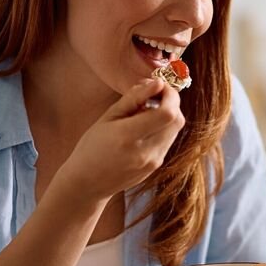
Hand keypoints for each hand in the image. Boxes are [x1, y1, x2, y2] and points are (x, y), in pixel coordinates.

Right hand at [53, 78, 182, 201]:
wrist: (88, 183)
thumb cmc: (92, 146)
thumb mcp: (107, 117)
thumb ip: (134, 98)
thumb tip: (157, 83)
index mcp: (128, 137)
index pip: (167, 113)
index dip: (169, 95)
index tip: (159, 87)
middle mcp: (145, 152)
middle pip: (177, 120)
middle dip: (171, 102)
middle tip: (153, 96)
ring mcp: (153, 161)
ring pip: (175, 130)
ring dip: (168, 115)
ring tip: (146, 113)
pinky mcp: (156, 166)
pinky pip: (168, 140)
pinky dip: (163, 128)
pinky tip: (145, 127)